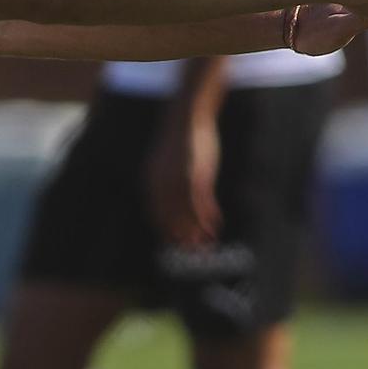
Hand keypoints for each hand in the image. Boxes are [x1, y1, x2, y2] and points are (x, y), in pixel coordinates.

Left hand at [147, 115, 221, 246]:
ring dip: (198, 233)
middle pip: (172, 220)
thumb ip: (165, 183)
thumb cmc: (177, 140)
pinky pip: (203, 204)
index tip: (176, 245)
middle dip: (184, 238)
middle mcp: (162, 185)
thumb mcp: (165, 164)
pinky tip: (216, 225)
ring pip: (188, 216)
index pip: (156, 216)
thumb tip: (171, 202)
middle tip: (194, 251)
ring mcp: (180, 182)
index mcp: (151, 182)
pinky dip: (209, 217)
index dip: (167, 233)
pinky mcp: (197, 176)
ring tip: (207, 244)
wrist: (187, 116)